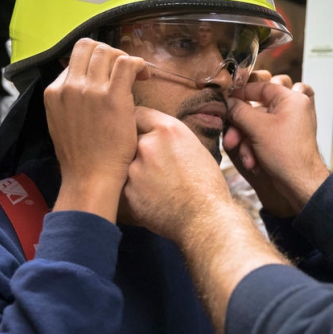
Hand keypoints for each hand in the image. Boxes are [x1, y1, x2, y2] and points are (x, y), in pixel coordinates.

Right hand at [45, 38, 147, 220]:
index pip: (74, 59)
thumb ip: (69, 102)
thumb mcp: (61, 123)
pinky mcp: (113, 96)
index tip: (107, 74)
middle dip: (108, 53)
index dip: (94, 62)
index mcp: (54, 92)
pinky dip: (138, 64)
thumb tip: (82, 87)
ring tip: (136, 75)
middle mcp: (70, 86)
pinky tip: (144, 76)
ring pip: (108, 51)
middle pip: (89, 47)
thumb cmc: (81, 158)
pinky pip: (127, 63)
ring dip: (124, 58)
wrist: (90, 178)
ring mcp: (90, 90)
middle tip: (122, 70)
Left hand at [123, 107, 235, 242]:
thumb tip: (154, 134)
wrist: (206, 220)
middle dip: (136, 149)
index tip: (137, 130)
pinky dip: (134, 191)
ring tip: (156, 185)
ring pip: (125, 164)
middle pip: (129, 139)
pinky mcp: (127, 192)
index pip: (138, 113)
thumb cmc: (208, 186)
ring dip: (135, 171)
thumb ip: (170, 137)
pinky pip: (125, 185)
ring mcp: (134, 169)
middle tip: (152, 164)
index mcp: (168, 130)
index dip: (137, 123)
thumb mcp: (196, 148)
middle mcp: (147, 144)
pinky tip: (153, 199)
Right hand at [223, 81, 329, 214]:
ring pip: (257, 126)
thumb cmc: (287, 154)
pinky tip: (253, 163)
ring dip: (247, 143)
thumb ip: (239, 111)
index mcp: (291, 99)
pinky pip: (263, 137)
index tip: (227, 101)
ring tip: (247, 158)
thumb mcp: (257, 128)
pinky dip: (255, 149)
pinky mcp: (283, 139)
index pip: (261, 87)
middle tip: (231, 139)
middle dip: (241, 129)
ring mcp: (288, 125)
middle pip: (256, 110)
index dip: (241, 94)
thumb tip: (228, 102)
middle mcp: (291, 109)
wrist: (300, 183)